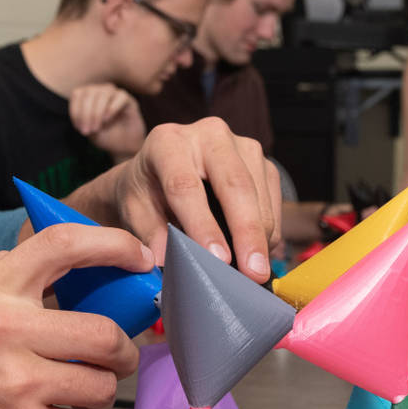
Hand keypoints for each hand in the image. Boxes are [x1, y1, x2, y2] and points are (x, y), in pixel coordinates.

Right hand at [0, 225, 151, 408]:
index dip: (113, 245)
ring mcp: (18, 382)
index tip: (139, 257)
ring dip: (95, 393)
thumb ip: (0, 285)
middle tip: (115, 358)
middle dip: (122, 350)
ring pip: (100, 384)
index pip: (63, 245)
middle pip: (104, 331)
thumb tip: (44, 259)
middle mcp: (5, 330)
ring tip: (68, 394)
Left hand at [64, 118, 281, 282]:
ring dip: (261, 238)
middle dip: (246, 233)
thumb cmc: (147, 192)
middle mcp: (209, 134)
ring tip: (254, 273)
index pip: (186, 186)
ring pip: (259, 194)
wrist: (163, 170)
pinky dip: (267, 233)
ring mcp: (241, 145)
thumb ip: (149, 233)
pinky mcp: (263, 162)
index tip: (217, 260)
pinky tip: (256, 254)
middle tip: (253, 274)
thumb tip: (166, 261)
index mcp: (168, 142)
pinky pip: (272, 202)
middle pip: (234, 184)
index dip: (202, 225)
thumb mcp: (136, 210)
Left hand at [69, 83, 145, 158]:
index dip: (76, 111)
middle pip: (89, 93)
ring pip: (103, 94)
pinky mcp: (128, 99)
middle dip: (86, 114)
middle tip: (88, 130)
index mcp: (88, 95)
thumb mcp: (89, 129)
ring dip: (97, 112)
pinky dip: (111, 108)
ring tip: (97, 128)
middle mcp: (101, 90)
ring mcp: (115, 93)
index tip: (79, 128)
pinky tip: (107, 120)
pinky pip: (120, 97)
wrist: (123, 145)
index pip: (78, 94)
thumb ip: (84, 118)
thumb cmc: (104, 135)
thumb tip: (83, 112)